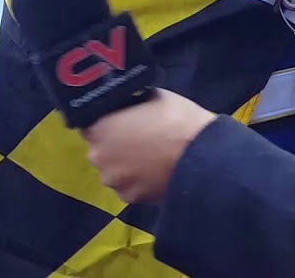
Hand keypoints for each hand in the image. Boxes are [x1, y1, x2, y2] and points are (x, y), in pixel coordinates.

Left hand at [82, 89, 215, 203]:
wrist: (203, 156)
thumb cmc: (177, 119)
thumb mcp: (154, 95)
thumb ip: (133, 102)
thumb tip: (130, 104)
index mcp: (100, 128)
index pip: (90, 124)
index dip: (106, 122)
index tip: (121, 121)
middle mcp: (98, 157)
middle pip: (101, 149)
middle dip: (115, 144)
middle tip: (140, 137)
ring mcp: (114, 181)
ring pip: (114, 170)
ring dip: (125, 165)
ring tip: (150, 157)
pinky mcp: (130, 199)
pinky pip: (129, 186)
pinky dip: (138, 181)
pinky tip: (155, 173)